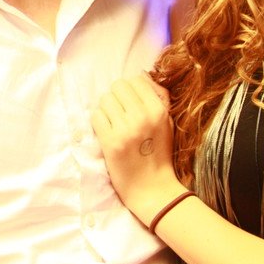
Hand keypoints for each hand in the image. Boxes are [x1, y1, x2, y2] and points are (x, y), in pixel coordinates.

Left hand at [91, 74, 183, 224]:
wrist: (152, 188)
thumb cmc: (159, 153)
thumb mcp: (167, 122)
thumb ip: (158, 96)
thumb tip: (142, 74)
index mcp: (158, 110)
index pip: (135, 79)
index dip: (130, 90)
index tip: (130, 102)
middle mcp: (142, 116)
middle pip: (117, 86)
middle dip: (117, 98)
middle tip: (120, 113)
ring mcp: (125, 129)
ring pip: (104, 100)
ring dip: (107, 109)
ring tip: (115, 124)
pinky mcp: (110, 142)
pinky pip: (96, 116)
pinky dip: (99, 122)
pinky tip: (108, 132)